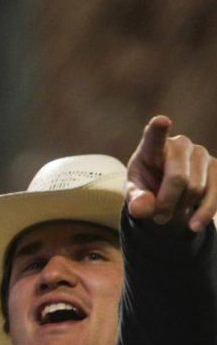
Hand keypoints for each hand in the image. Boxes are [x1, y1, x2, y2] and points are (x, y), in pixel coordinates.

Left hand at [127, 114, 216, 231]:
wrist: (167, 191)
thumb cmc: (146, 187)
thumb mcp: (134, 194)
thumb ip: (135, 200)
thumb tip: (142, 208)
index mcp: (152, 147)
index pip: (154, 137)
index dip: (158, 130)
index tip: (161, 120)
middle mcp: (180, 145)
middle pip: (178, 178)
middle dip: (167, 203)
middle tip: (157, 217)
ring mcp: (201, 154)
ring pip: (196, 189)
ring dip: (181, 208)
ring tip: (168, 213)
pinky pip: (215, 194)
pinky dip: (203, 214)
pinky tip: (193, 224)